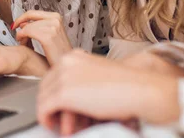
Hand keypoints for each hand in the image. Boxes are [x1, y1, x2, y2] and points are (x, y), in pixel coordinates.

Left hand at [12, 10, 72, 64]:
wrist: (67, 66)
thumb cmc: (57, 53)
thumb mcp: (49, 35)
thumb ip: (37, 26)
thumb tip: (22, 23)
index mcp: (56, 17)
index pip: (33, 12)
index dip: (21, 18)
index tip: (15, 25)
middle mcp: (56, 19)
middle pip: (29, 16)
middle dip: (20, 25)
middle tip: (18, 37)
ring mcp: (53, 27)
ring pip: (27, 26)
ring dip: (22, 34)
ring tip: (24, 43)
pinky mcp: (48, 36)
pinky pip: (28, 32)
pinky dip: (22, 37)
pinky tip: (23, 43)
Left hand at [37, 50, 180, 132]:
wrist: (140, 89)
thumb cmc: (127, 85)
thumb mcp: (97, 76)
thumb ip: (80, 83)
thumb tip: (70, 100)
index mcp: (75, 56)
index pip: (52, 75)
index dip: (55, 94)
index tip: (59, 107)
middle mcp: (66, 62)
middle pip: (45, 86)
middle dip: (51, 105)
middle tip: (60, 119)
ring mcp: (63, 76)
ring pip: (42, 98)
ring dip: (51, 114)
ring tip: (62, 125)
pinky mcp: (64, 93)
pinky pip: (43, 109)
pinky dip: (47, 121)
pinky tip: (57, 127)